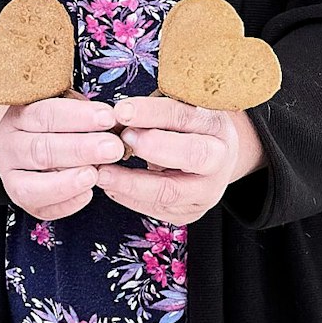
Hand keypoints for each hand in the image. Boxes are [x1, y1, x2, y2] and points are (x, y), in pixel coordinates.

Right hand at [0, 93, 122, 220]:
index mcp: (19, 117)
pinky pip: (42, 208)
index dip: (78, 116)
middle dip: (80, 149)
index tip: (108, 117)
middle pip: (41, 150)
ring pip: (33, 185)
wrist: (26, 147)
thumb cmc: (54, 124)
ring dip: (68, 181)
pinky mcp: (23, 202)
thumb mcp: (64, 107)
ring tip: (95, 174)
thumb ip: (84, 114)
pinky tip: (87, 194)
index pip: (46, 114)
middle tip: (113, 148)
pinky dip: (66, 203)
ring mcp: (11, 178)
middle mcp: (10, 147)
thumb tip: (116, 121)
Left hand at [95, 96, 265, 226]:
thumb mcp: (177, 109)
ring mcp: (207, 191)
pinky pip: (156, 209)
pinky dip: (128, 197)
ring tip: (102, 172)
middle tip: (119, 141)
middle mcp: (219, 160)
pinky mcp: (189, 212)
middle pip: (193, 155)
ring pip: (170, 191)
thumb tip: (118, 115)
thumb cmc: (185, 128)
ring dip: (131, 182)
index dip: (152, 113)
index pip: (185, 116)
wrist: (209, 159)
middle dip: (152, 147)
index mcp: (217, 125)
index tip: (122, 111)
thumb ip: (154, 111)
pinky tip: (110, 186)